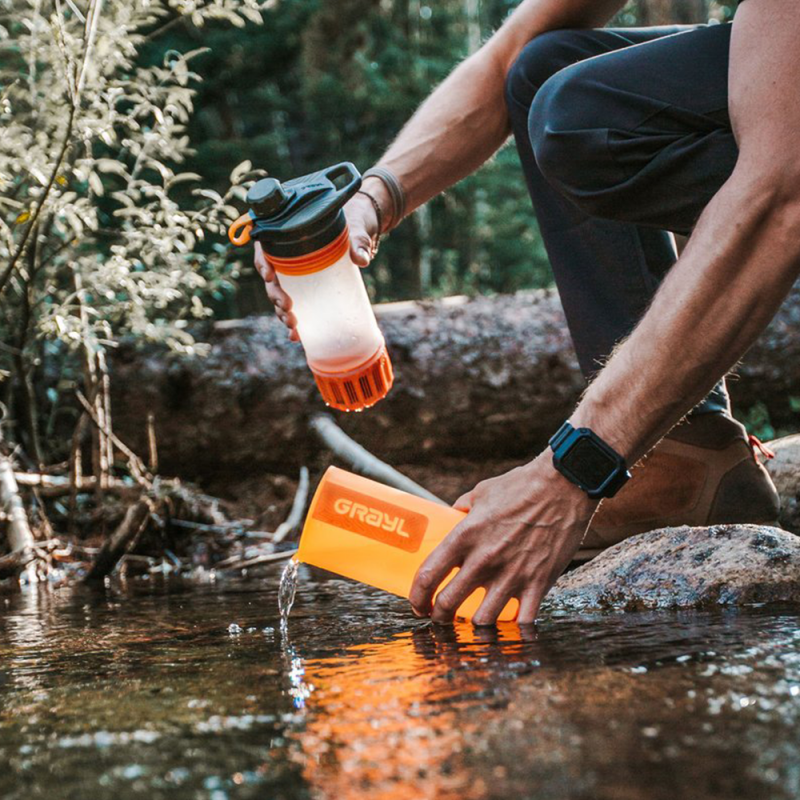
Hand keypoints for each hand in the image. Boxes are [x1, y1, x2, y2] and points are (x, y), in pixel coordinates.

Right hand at [252, 185, 382, 340]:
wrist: (363, 229)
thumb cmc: (354, 221)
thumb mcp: (356, 227)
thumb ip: (358, 240)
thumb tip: (362, 258)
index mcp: (290, 234)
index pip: (265, 247)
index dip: (262, 262)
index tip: (270, 276)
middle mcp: (288, 256)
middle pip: (272, 278)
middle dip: (275, 296)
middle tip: (288, 308)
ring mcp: (297, 274)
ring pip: (281, 295)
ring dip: (282, 312)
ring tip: (292, 326)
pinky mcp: (310, 287)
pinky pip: (298, 305)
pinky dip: (297, 323)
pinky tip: (297, 336)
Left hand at [408, 453, 598, 624]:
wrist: (564, 486)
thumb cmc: (522, 486)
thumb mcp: (482, 492)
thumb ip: (463, 508)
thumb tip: (452, 516)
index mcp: (465, 535)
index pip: (428, 574)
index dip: (417, 596)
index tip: (419, 603)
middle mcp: (484, 559)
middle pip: (449, 604)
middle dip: (440, 617)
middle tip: (441, 618)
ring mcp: (512, 575)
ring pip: (482, 620)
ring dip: (474, 625)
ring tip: (473, 623)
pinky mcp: (539, 583)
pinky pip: (523, 621)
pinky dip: (514, 628)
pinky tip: (510, 625)